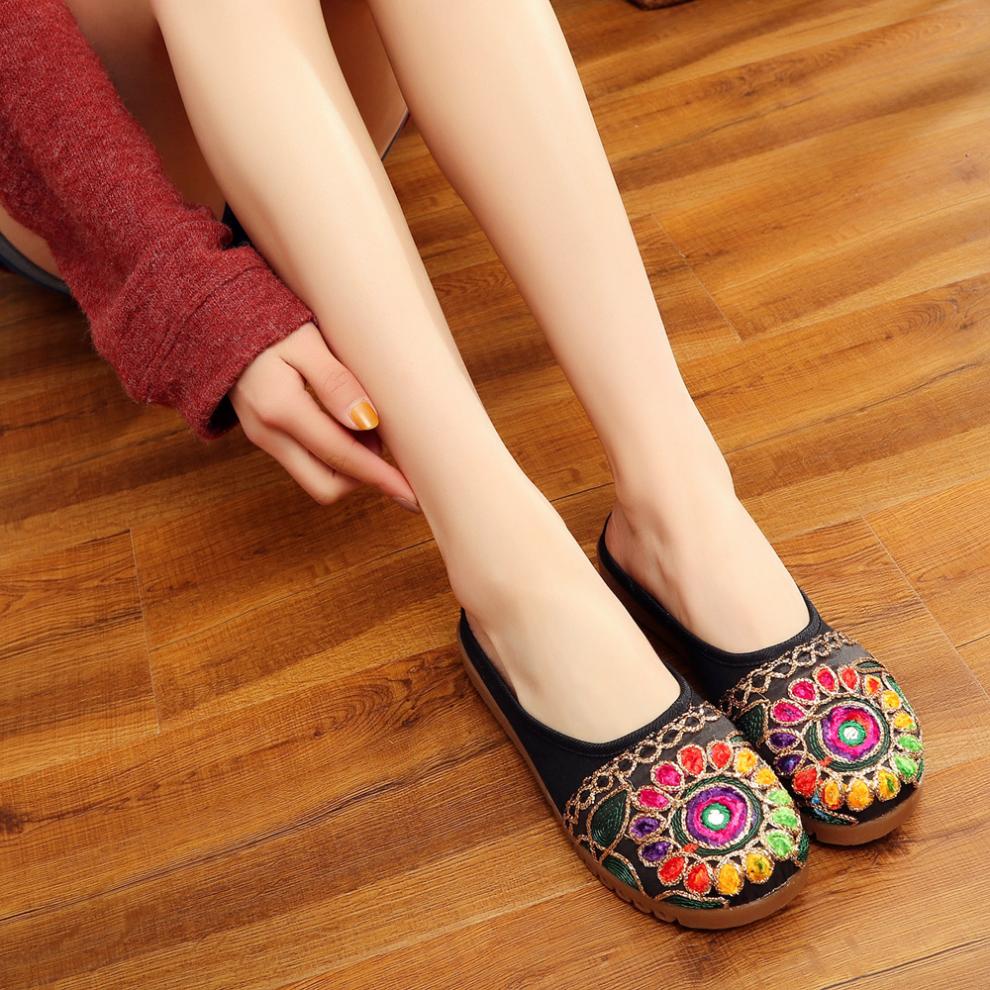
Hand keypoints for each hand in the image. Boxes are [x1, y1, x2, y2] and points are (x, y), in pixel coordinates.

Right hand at [231, 322, 418, 509]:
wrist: (216, 322)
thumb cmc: (267, 324)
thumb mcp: (306, 341)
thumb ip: (335, 382)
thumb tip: (368, 423)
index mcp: (281, 409)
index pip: (341, 457)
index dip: (380, 477)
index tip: (411, 493)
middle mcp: (269, 434)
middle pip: (326, 486)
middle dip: (362, 479)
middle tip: (388, 449)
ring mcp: (264, 440)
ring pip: (316, 477)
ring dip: (348, 466)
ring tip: (367, 427)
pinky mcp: (266, 438)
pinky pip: (306, 462)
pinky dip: (333, 455)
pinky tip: (348, 427)